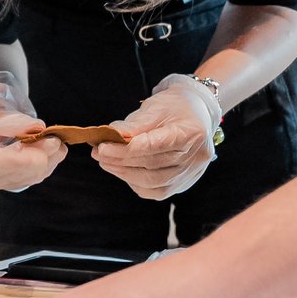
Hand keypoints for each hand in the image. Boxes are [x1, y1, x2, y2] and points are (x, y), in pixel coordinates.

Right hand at [0, 71, 64, 192]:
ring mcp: (0, 181)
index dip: (21, 161)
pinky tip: (52, 148)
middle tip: (55, 137)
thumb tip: (38, 129)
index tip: (40, 154)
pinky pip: (39, 175)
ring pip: (33, 175)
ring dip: (50, 157)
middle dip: (41, 154)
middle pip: (20, 171)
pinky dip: (50, 161)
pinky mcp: (16, 182)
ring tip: (55, 138)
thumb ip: (16, 121)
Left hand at [94, 77, 219, 201]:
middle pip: (153, 166)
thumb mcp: (155, 107)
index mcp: (191, 132)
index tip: (103, 147)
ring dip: (125, 174)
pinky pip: (157, 192)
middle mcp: (196, 156)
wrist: (197, 113)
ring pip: (154, 183)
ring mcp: (192, 173)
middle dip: (121, 162)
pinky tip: (124, 172)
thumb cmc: (175, 106)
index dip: (126, 150)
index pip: (154, 146)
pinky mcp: (184, 183)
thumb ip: (134, 125)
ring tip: (107, 162)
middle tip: (99, 154)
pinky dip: (137, 184)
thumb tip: (111, 137)